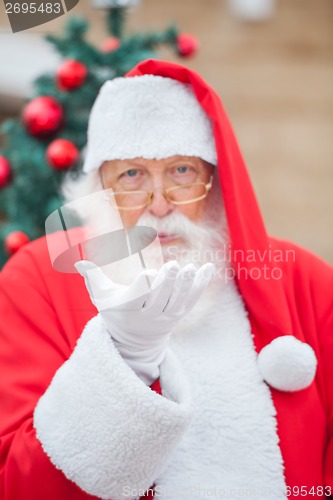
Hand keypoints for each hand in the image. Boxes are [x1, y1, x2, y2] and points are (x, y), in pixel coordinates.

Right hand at [75, 260, 213, 383]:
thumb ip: (92, 278)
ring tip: (191, 268)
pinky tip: (208, 268)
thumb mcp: (102, 297)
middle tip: (174, 266)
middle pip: (160, 298)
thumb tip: (78, 263)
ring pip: (178, 301)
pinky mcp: (179, 315)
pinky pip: (191, 300)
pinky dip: (200, 285)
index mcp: (129, 309)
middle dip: (167, 283)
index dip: (144, 286)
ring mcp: (166, 317)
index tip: (149, 274)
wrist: (134, 341)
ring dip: (186, 285)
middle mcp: (149, 315)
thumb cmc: (116, 312)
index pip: (138, 297)